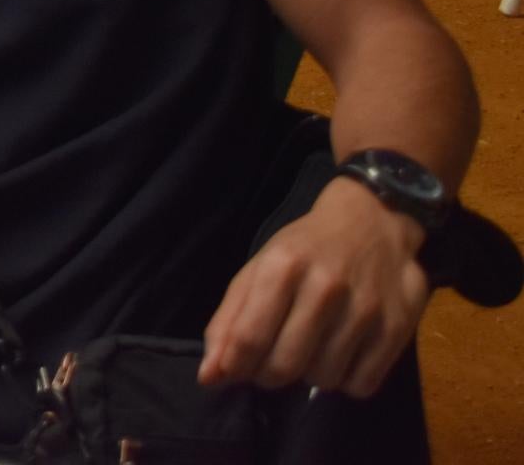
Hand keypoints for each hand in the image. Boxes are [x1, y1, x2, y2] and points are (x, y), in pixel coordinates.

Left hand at [200, 176, 430, 396]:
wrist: (374, 223)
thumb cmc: (306, 249)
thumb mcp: (258, 269)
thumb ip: (229, 321)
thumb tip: (210, 376)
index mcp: (282, 267)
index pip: (249, 337)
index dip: (234, 366)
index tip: (232, 371)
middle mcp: (325, 287)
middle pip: (284, 365)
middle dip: (268, 374)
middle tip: (271, 360)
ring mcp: (366, 309)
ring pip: (322, 379)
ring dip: (308, 374)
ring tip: (310, 348)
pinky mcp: (398, 328)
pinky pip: (361, 384)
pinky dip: (345, 380)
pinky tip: (341, 354)